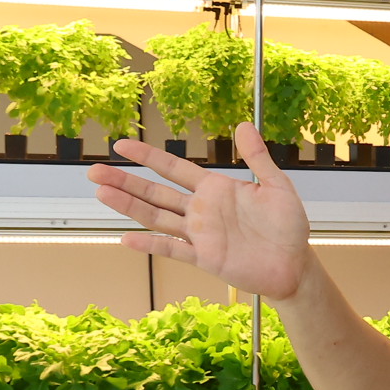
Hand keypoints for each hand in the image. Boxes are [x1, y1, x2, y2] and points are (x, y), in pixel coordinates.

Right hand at [91, 123, 311, 298]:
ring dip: (129, 206)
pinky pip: (173, 249)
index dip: (148, 156)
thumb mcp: (277, 186)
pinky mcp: (204, 257)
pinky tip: (127, 238)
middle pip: (155, 192)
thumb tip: (243, 125)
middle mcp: (201, 210)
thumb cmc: (288, 227)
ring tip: (101, 194)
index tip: (122, 145)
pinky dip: (151, 244)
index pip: (174, 168)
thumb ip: (258, 158)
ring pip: (156, 217)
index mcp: (216, 189)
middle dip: (125, 181)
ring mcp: (200, 235)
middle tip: (94, 171)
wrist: (295, 265)